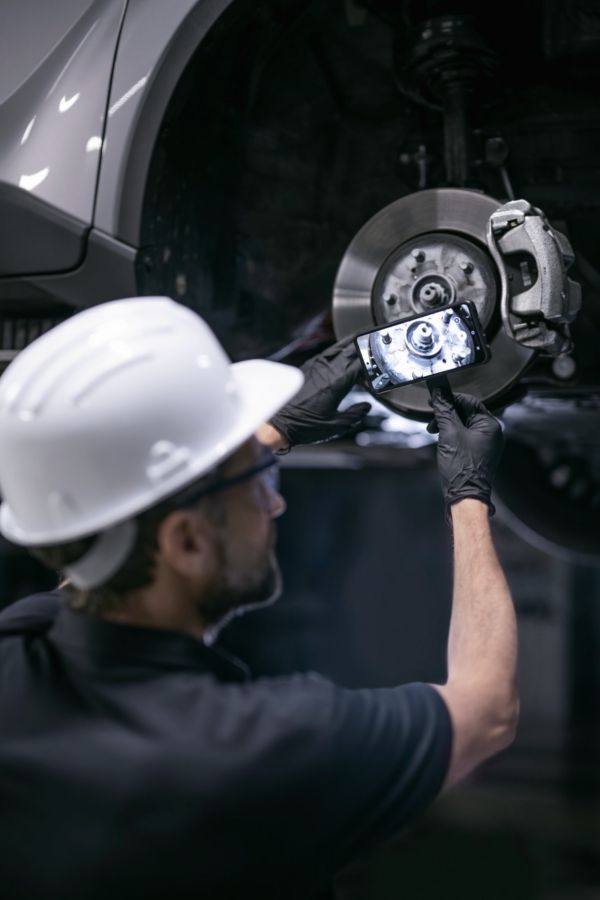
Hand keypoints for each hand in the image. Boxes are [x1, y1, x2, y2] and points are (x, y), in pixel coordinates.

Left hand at [269, 336, 369, 448]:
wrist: (278, 423)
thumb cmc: (304, 426)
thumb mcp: (336, 425)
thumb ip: (354, 414)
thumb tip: (366, 407)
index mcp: (337, 383)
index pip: (360, 364)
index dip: (373, 360)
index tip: (381, 358)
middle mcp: (326, 371)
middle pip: (349, 351)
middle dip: (363, 345)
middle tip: (375, 340)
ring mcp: (314, 367)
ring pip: (336, 348)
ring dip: (349, 343)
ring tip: (360, 338)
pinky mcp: (306, 368)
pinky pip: (325, 354)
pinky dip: (335, 350)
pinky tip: (339, 351)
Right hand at [428, 389, 503, 517]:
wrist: (465, 497)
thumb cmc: (461, 468)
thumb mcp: (449, 434)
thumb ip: (444, 411)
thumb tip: (439, 393)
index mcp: (490, 425)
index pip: (470, 401)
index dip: (450, 398)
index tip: (434, 398)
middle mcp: (492, 433)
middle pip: (466, 413)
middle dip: (447, 413)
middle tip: (431, 417)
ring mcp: (486, 444)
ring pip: (464, 425)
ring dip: (447, 424)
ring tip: (433, 430)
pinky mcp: (478, 453)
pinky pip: (465, 437)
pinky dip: (451, 435)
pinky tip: (441, 439)